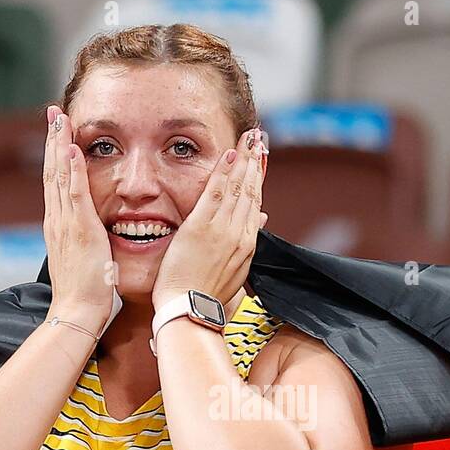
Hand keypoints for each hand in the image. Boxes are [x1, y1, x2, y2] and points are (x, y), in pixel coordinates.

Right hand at [41, 104, 115, 332]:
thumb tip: (95, 236)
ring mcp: (65, 223)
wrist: (77, 313)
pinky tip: (71, 148)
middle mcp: (58, 220)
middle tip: (53, 112)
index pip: (55, 182)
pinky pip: (73, 193)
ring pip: (57, 175)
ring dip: (58, 144)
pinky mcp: (79, 230)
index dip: (55, 156)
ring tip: (59, 118)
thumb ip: (87, 243)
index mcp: (60, 227)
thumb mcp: (85, 260)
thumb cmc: (85, 294)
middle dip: (52, 140)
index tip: (58, 133)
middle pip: (51, 171)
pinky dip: (70, 169)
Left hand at [151, 127, 267, 310]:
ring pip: (238, 188)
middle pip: (251, 192)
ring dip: (244, 160)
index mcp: (247, 246)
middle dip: (255, 163)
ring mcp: (222, 231)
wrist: (189, 310)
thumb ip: (245, 244)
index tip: (260, 161)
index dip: (259, 180)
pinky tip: (229, 153)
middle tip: (258, 138)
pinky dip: (223, 172)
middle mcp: (240, 235)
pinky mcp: (201, 228)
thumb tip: (260, 220)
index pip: (256, 205)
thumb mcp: (234, 271)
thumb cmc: (205, 296)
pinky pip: (216, 193)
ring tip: (249, 138)